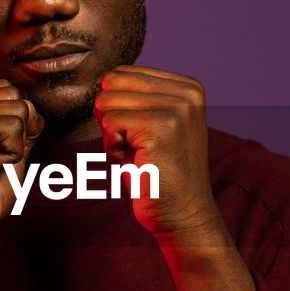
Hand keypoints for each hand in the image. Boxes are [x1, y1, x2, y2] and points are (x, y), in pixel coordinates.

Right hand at [0, 79, 44, 247]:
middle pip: (11, 92)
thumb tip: (34, 105)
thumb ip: (18, 125)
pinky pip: (15, 125)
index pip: (1, 89)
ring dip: (15, 143)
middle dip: (18, 130)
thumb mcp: (6, 152)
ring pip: (18, 107)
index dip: (15, 121)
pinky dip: (13, 152)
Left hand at [93, 65, 220, 241]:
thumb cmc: (159, 175)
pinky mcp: (161, 127)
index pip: (122, 74)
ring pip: (106, 102)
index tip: (142, 137)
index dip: (118, 109)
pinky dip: (112, 147)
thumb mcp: (151, 125)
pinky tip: (136, 163)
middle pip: (112, 84)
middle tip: (137, 148)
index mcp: (188, 88)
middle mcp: (187, 93)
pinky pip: (109, 123)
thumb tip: (101, 81)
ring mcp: (177, 108)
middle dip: (111, 119)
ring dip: (112, 135)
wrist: (183, 216)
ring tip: (139, 156)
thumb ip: (135, 98)